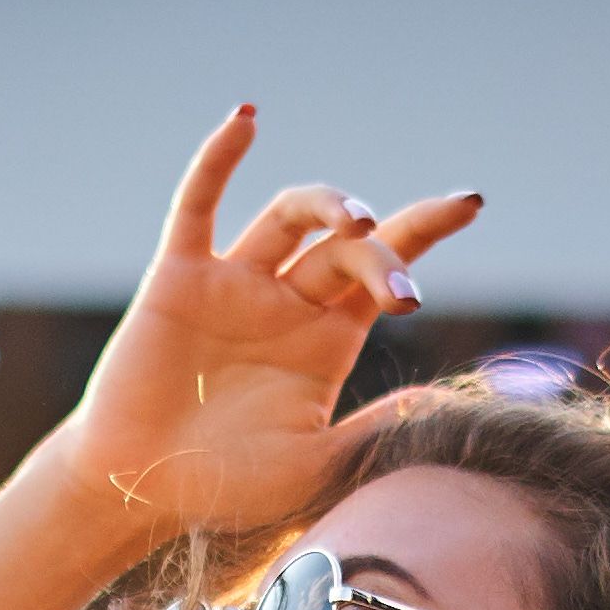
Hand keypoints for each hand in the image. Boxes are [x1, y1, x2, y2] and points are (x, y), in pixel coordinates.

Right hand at [66, 114, 485, 562]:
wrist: (140, 491)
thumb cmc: (227, 487)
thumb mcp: (313, 466)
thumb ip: (370, 434)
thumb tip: (436, 405)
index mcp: (327, 338)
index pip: (386, 269)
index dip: (425, 230)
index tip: (470, 203)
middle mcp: (287, 300)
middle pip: (347, 246)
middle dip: (383, 256)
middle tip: (403, 295)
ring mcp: (234, 283)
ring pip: (289, 217)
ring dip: (326, 204)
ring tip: (356, 219)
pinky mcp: (179, 278)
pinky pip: (198, 205)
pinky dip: (219, 159)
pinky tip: (247, 119)